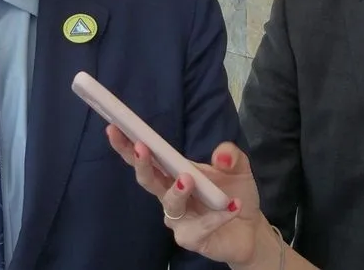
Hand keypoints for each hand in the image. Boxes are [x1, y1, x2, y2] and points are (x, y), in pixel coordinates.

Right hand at [106, 125, 273, 266]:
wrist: (250, 228)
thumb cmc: (232, 193)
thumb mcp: (237, 167)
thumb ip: (230, 155)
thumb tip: (220, 154)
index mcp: (172, 172)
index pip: (147, 156)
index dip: (128, 143)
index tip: (114, 126)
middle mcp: (168, 194)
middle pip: (147, 179)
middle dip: (142, 163)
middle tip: (141, 148)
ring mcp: (178, 218)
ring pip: (169, 204)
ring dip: (176, 191)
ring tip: (188, 179)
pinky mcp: (190, 238)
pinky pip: (199, 226)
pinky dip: (216, 216)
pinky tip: (232, 206)